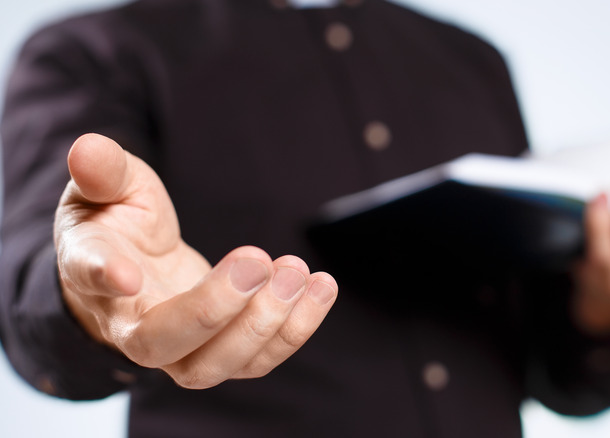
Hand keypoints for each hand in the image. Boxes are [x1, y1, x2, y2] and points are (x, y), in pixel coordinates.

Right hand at [55, 134, 336, 388]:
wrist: (132, 267)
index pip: (92, 280)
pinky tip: (321, 287)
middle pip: (163, 345)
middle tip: (259, 260)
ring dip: (266, 323)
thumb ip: (103, 172)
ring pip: (215, 366)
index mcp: (94, 274)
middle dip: (216, 308)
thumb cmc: (116, 224)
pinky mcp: (219, 350)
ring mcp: (179, 348)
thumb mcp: (106, 189)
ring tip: (298, 271)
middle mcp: (131, 326)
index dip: (107, 276)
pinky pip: (256, 361)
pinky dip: (295, 329)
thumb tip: (88, 147)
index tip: (129, 272)